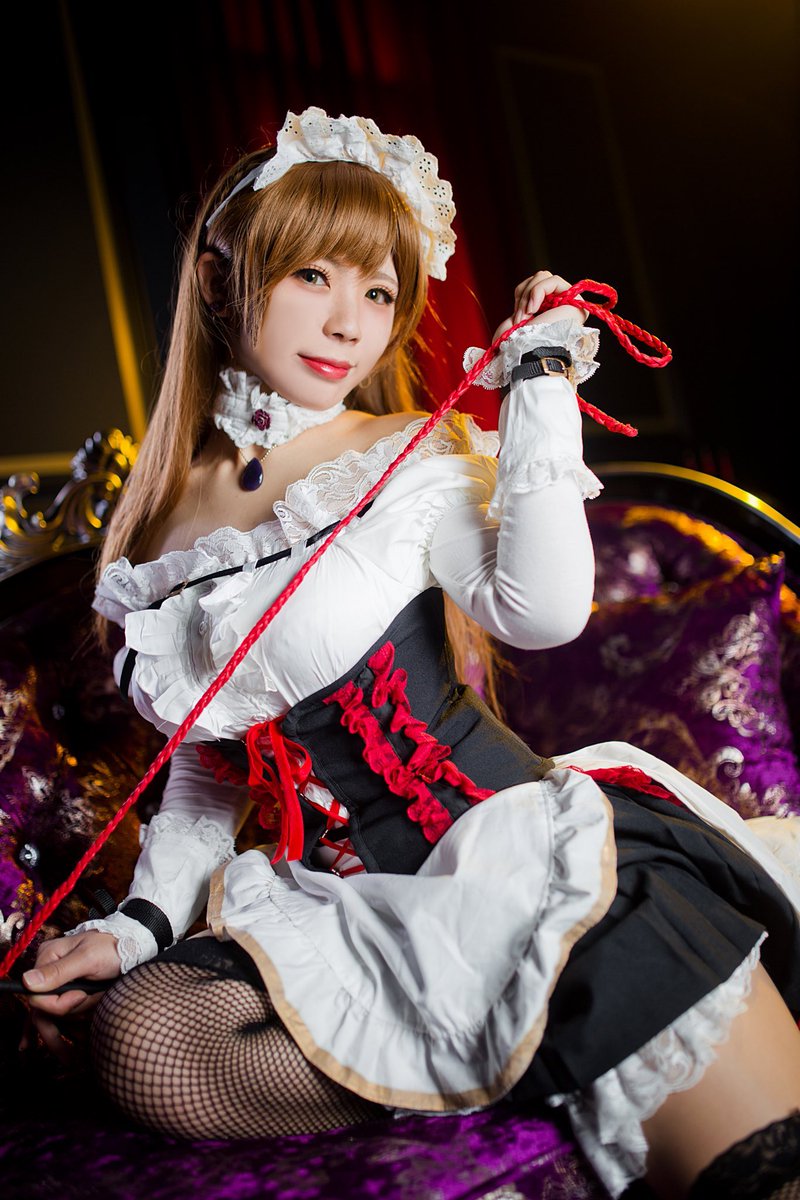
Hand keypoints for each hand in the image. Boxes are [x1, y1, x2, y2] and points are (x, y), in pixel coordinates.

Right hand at [18, 930, 120, 1063]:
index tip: (82, 996)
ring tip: (97, 1012)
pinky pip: (54, 1018)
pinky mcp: (68, 995)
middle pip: (44, 1009)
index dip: (59, 1004)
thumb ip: (59, 971)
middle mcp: (48, 973)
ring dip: (78, 1020)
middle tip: (90, 1015)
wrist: (132, 949)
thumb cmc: (112, 949)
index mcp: (47, 958)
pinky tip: (48, 1051)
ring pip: (56, 1016)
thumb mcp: (88, 957)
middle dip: (69, 1015)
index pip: (38, 995)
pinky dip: (57, 1033)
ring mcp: (57, 985)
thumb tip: (27, 982)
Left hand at [493, 270, 587, 341]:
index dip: (521, 296)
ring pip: (544, 277)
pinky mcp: (576, 303)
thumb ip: (521, 307)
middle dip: (524, 295)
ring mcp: (569, 304)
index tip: (515, 318)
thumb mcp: (514, 323)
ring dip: (528, 295)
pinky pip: (553, 280)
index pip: (532, 287)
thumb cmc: (519, 347)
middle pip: (539, 278)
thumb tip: (525, 299)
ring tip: (526, 315)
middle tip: (520, 317)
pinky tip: (533, 309)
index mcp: (545, 311)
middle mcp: (559, 307)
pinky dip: (537, 291)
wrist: (528, 356)